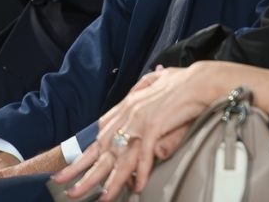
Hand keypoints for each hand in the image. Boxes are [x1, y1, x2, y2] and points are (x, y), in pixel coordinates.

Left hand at [53, 62, 268, 199]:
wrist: (201, 78)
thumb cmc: (184, 86)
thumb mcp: (162, 100)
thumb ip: (151, 118)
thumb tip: (145, 134)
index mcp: (128, 106)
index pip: (101, 132)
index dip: (87, 152)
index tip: (74, 166)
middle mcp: (129, 113)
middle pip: (102, 147)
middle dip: (83, 169)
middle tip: (67, 186)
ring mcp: (140, 120)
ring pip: (119, 157)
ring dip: (108, 180)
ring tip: (99, 198)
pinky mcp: (155, 126)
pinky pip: (144, 156)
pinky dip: (140, 173)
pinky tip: (136, 188)